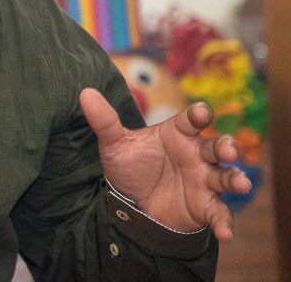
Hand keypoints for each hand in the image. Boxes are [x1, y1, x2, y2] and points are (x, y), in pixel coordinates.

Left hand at [80, 87, 251, 239]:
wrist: (132, 202)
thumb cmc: (130, 166)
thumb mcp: (114, 144)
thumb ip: (104, 121)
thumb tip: (85, 93)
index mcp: (177, 134)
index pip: (191, 120)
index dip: (198, 114)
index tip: (202, 112)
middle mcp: (196, 154)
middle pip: (217, 146)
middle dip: (226, 146)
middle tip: (228, 150)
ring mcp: (204, 180)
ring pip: (226, 176)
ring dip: (236, 179)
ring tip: (241, 183)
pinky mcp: (205, 206)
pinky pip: (219, 213)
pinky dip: (224, 223)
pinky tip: (225, 233)